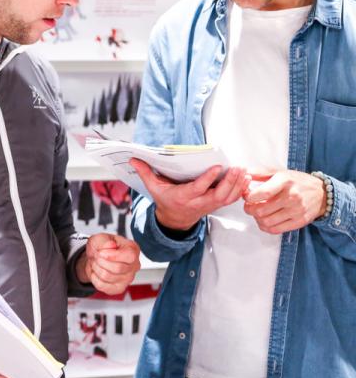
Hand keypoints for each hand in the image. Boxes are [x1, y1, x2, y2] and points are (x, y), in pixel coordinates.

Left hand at [77, 233, 140, 294]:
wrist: (96, 258)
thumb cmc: (102, 247)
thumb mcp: (100, 238)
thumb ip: (105, 240)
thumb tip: (111, 245)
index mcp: (133, 250)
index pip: (130, 256)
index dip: (113, 255)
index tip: (101, 252)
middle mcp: (134, 265)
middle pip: (117, 268)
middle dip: (101, 261)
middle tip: (97, 256)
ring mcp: (128, 279)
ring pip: (107, 276)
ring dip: (96, 268)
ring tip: (97, 263)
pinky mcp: (119, 288)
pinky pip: (102, 285)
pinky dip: (94, 277)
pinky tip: (97, 272)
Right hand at [130, 159, 250, 230]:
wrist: (175, 219)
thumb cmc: (165, 199)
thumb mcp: (153, 187)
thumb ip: (145, 172)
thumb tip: (132, 158)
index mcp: (183, 197)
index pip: (198, 188)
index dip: (208, 179)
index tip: (217, 167)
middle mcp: (199, 202)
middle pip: (218, 195)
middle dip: (229, 182)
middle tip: (237, 167)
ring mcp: (210, 205)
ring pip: (227, 197)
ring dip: (237, 185)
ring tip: (243, 171)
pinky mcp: (216, 205)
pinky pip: (231, 199)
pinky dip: (240, 190)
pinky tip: (245, 178)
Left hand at [243, 171, 326, 233]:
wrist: (321, 193)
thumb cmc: (296, 181)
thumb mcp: (279, 172)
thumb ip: (259, 172)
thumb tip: (243, 174)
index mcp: (285, 181)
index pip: (263, 193)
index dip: (249, 197)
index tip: (246, 196)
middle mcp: (292, 196)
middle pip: (261, 210)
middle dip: (249, 209)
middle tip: (249, 206)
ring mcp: (297, 210)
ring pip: (267, 222)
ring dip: (257, 219)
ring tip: (257, 213)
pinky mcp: (300, 222)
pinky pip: (276, 230)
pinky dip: (266, 227)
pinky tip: (265, 221)